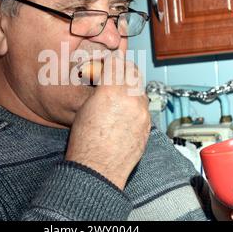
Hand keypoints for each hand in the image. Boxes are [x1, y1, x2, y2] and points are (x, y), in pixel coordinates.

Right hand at [65, 54, 149, 189]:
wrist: (98, 169)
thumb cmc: (85, 143)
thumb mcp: (85, 108)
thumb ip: (100, 89)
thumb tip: (105, 82)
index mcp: (112, 91)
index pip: (117, 64)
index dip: (111, 62)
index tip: (107, 63)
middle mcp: (131, 99)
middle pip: (133, 72)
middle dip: (124, 69)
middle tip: (116, 73)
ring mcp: (142, 113)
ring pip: (141, 89)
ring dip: (131, 87)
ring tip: (119, 94)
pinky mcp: (147, 126)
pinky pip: (144, 107)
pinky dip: (136, 104)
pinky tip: (125, 111)